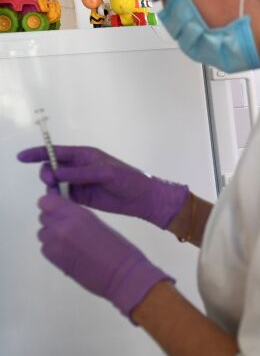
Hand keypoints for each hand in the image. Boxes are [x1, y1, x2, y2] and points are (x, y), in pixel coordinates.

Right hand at [18, 146, 187, 228]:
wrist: (143, 198)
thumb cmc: (128, 179)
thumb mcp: (105, 173)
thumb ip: (79, 173)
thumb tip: (53, 173)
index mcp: (84, 156)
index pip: (56, 152)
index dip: (37, 153)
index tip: (21, 157)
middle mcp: (78, 168)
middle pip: (51, 168)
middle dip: (46, 173)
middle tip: (51, 182)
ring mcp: (78, 183)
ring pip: (55, 184)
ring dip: (52, 188)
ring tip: (59, 194)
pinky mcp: (81, 198)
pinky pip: (63, 197)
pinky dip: (59, 199)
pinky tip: (62, 203)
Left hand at [37, 193, 173, 316]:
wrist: (122, 275)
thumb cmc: (120, 249)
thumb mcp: (99, 224)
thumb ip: (78, 218)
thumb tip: (65, 218)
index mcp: (77, 215)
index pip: (46, 202)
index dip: (52, 205)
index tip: (61, 210)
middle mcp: (61, 227)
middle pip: (43, 216)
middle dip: (54, 220)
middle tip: (71, 229)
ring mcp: (55, 244)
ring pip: (43, 233)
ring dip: (53, 235)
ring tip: (72, 243)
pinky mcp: (54, 260)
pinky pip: (45, 248)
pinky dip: (54, 249)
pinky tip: (70, 253)